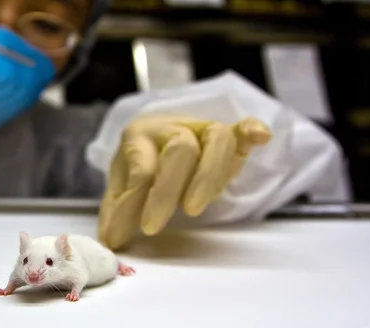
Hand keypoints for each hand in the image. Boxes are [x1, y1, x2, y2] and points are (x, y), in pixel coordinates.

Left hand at [98, 116, 270, 249]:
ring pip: (215, 140)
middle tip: (154, 226)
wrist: (157, 137)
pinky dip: (251, 132)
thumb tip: (111, 241)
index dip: (134, 202)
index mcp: (140, 136)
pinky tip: (259, 137)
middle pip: (179, 150)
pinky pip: (241, 130)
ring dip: (208, 176)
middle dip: (167, 191)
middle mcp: (171, 128)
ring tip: (192, 208)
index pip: (141, 167)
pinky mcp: (228, 136)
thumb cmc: (142, 163)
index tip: (134, 231)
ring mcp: (201, 130)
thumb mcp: (123, 185)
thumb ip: (118, 211)